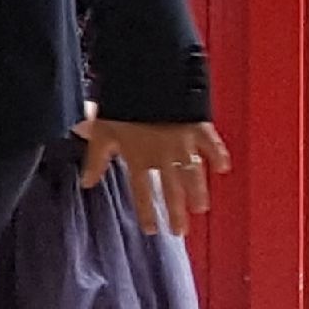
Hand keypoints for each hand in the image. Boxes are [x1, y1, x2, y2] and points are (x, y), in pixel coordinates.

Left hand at [81, 119, 230, 236]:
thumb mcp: (102, 131)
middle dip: (175, 212)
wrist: (144, 77)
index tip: (151, 230)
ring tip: (201, 208)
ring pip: (192, 174)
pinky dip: (218, 155)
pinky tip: (223, 168)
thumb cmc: (121, 104)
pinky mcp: (198, 127)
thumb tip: (86, 183)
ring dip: (196, 192)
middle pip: (170, 190)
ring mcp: (182, 142)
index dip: (146, 211)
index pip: (141, 191)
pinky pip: (211, 144)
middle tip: (180, 231)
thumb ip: (96, 159)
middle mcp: (161, 155)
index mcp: (138, 157)